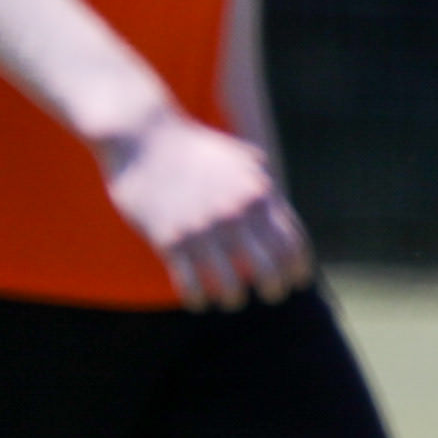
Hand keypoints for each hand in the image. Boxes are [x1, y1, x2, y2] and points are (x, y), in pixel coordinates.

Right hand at [102, 110, 310, 309]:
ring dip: (233, 298)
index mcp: (259, 195)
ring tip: (231, 300)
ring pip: (230, 284)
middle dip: (274, 289)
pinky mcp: (168, 238)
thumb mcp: (241, 158)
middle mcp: (235, 215)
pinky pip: (190, 284)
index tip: (296, 281)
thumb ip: (265, 184)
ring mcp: (202, 228)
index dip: (297, 269)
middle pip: (269, 270)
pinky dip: (197, 298)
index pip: (292, 245)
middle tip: (270, 295)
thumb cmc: (193, 148)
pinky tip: (197, 302)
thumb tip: (282, 209)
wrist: (140, 135)